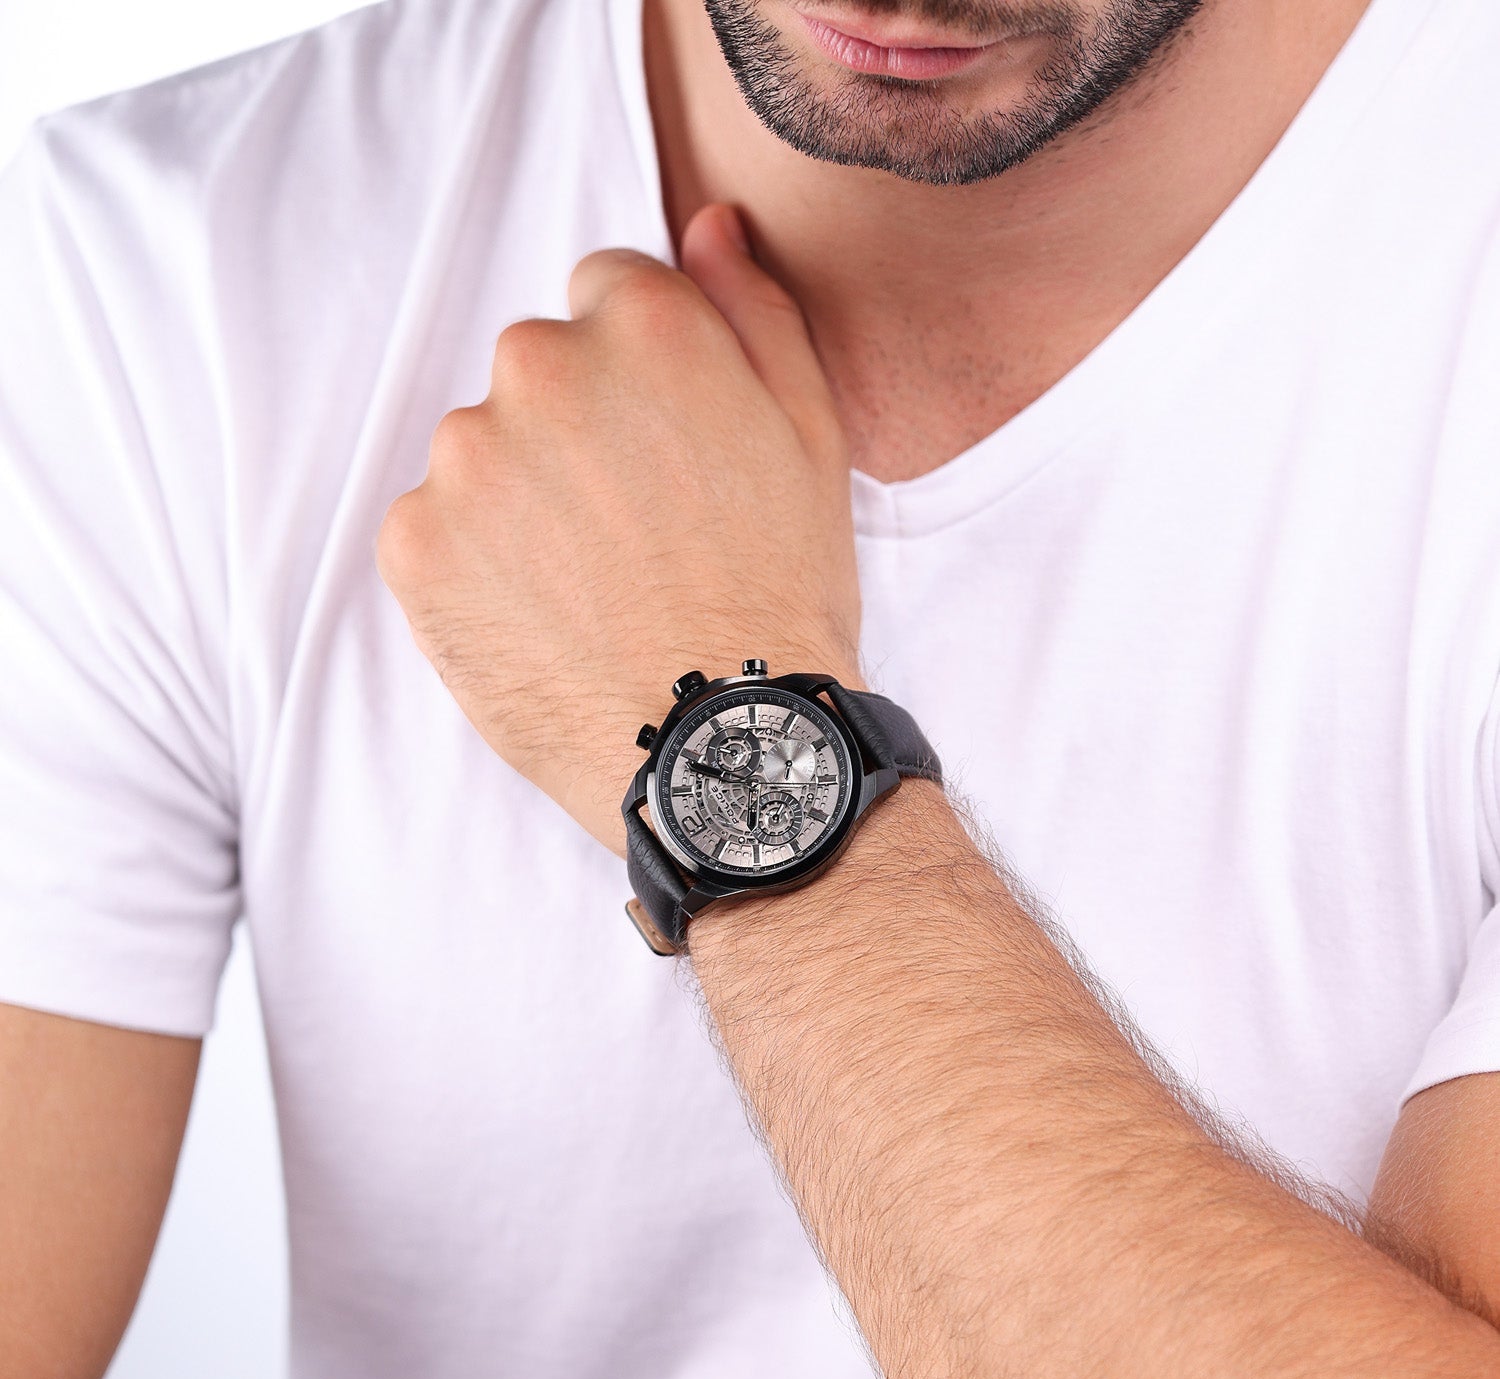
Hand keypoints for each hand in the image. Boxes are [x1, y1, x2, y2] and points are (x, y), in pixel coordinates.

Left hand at [376, 204, 863, 858]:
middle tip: (634, 531)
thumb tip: (707, 225)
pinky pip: (434, 526)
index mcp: (642, 326)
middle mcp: (537, 368)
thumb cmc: (781, 595)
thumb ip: (753, 312)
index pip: (606, 293)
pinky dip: (473, 563)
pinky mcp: (413, 545)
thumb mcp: (811, 439)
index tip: (665, 451)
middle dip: (576, 429)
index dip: (643, 376)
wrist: (721, 748)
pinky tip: (540, 616)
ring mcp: (465, 459)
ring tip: (589, 584)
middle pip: (537, 368)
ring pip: (482, 450)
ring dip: (520, 497)